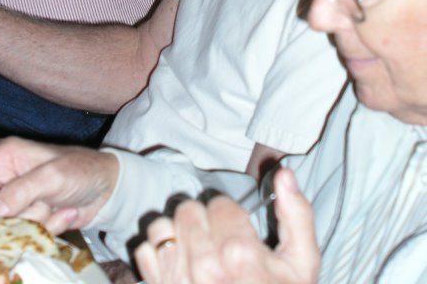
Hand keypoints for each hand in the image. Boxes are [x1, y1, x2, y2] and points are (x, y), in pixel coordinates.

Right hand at [0, 137, 118, 234]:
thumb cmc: (80, 170)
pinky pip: (24, 233)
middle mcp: (7, 178)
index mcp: (6, 157)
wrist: (107, 189)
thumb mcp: (51, 176)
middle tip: (36, 203)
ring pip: (3, 225)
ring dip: (31, 221)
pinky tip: (62, 213)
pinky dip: (45, 228)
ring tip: (52, 205)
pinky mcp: (29, 217)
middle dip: (10, 214)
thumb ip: (21, 190)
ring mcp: (18, 200)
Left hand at [134, 169, 320, 283]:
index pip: (220, 203)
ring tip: (196, 251)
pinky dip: (158, 253)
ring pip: (163, 226)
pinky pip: (145, 251)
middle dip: (204, 221)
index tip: (238, 233)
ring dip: (177, 234)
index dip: (231, 215)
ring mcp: (177, 281)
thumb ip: (297, 215)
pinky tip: (179, 265)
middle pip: (189, 210)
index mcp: (239, 253)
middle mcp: (204, 266)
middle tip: (219, 243)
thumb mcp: (301, 264)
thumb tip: (285, 173)